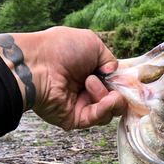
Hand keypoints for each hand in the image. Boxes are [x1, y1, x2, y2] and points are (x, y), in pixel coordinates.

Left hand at [0, 27, 125, 129]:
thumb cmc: (60, 49)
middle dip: (118, 92)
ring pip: (110, 111)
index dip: (122, 85)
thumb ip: (109, 59)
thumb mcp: (92, 44)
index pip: (114, 85)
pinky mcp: (77, 120)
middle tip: (107, 82)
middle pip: (116, 101)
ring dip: (106, 96)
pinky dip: (105, 108)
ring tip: (89, 83)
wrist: (37, 65)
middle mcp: (87, 91)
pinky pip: (98, 118)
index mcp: (91, 73)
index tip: (126, 81)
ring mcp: (82, 106)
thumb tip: (112, 74)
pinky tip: (106, 99)